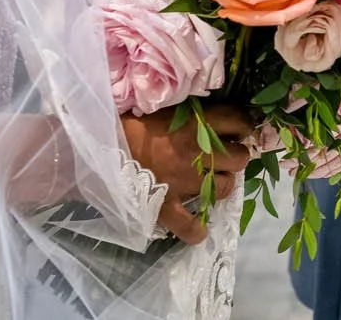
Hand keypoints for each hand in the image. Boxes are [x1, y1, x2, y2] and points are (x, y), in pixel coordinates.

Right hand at [122, 104, 254, 244]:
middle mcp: (198, 154)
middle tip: (223, 158)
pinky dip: (196, 231)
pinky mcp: (166, 207)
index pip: (240, 122)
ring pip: (225, 188)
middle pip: (240, 159)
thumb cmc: (131, 123)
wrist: (97, 146)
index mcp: (198, 125)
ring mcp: (184, 183)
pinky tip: (199, 230)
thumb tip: (220, 117)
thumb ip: (196, 114)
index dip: (243, 127)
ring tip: (208, 183)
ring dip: (220, 185)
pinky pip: (189, 227)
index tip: (238, 131)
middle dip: (235, 158)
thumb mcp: (167, 108)